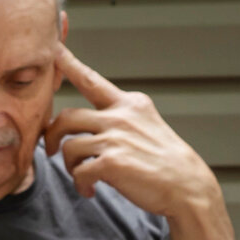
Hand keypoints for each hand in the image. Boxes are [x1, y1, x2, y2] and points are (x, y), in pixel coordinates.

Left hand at [44, 46, 218, 221]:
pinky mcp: (112, 162)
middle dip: (52, 134)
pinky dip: (80, 185)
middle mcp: (121, 116)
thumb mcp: (147, 126)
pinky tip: (90, 190)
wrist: (188, 187)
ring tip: (82, 177)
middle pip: (67, 116)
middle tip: (51, 150)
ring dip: (69, 166)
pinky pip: (79, 172)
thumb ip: (118, 120)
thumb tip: (85, 130)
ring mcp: (116, 138)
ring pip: (68, 146)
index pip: (92, 80)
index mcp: (130, 104)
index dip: (69, 64)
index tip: (55, 49)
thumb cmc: (165, 162)